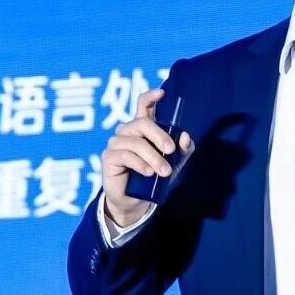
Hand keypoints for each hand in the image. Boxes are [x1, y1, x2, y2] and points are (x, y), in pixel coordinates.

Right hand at [101, 88, 194, 226]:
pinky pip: (126, 155)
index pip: (143, 106)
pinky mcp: (109, 157)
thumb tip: (184, 137)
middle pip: (142, 122)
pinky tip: (148, 173)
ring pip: (136, 142)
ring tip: (164, 172)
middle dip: (160, 136)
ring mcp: (116, 143)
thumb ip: (182, 149)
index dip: (150, 97)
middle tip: (171, 151)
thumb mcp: (174, 163)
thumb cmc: (154, 176)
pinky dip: (140, 164)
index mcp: (142, 128)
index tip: (161, 93)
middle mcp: (127, 131)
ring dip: (153, 157)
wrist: (137, 201)